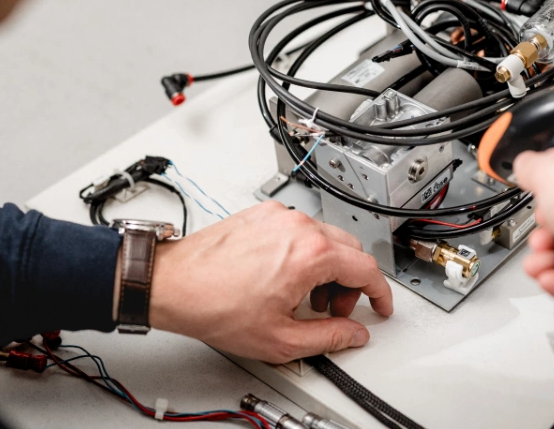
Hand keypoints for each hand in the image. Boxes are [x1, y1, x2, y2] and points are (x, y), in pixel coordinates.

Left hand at [148, 201, 392, 363]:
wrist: (174, 284)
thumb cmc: (214, 304)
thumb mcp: (281, 339)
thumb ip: (329, 338)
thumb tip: (353, 334)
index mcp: (311, 254)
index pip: (366, 269)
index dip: (380, 293)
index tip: (379, 305)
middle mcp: (298, 227)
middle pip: (349, 250)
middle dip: (349, 283)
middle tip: (334, 310)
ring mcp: (278, 217)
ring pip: (325, 238)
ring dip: (326, 268)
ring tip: (304, 297)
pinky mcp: (260, 214)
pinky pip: (298, 230)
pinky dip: (303, 252)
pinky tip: (284, 278)